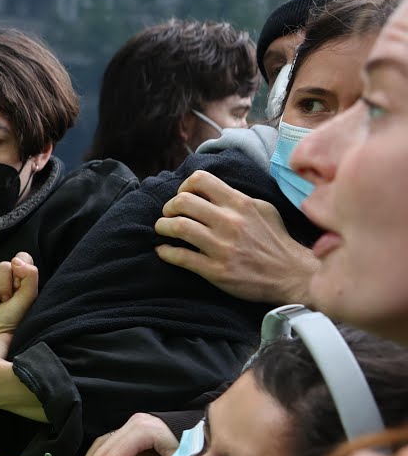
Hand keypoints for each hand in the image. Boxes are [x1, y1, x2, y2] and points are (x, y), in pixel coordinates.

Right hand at [0, 252, 39, 336]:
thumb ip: (30, 275)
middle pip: (3, 265)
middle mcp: (6, 277)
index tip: (19, 287)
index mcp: (22, 276)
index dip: (19, 270)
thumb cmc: (14, 318)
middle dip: (5, 286)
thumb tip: (15, 260)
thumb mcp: (28, 297)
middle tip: (6, 300)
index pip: (21, 257)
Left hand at [155, 170, 317, 303]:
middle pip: (182, 202)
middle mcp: (230, 222)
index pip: (200, 180)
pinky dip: (166, 252)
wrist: (292, 275)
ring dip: (163, 227)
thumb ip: (237, 198)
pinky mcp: (216, 271)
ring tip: (163, 229)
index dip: (184, 186)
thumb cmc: (275, 240)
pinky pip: (181, 257)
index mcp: (240, 203)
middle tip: (169, 215)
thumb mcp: (263, 209)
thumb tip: (210, 192)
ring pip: (178, 227)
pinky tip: (163, 250)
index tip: (182, 196)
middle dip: (169, 207)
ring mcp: (222, 247)